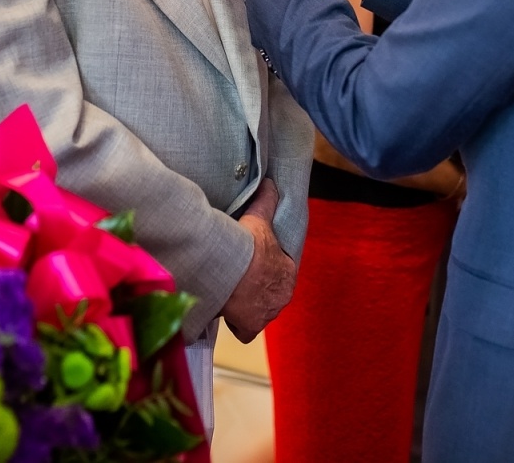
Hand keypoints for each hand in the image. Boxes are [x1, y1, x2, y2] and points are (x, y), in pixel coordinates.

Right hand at [220, 180, 295, 341]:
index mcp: (288, 275)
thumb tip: (270, 183)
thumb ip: (266, 202)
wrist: (230, 271)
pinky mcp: (250, 327)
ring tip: (230, 293)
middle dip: (256, 289)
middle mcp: (281, 299)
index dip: (267, 269)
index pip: (282, 274)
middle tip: (239, 279)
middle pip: (269, 295)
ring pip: (258, 312)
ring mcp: (267, 314)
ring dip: (246, 306)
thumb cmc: (248, 246)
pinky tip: (225, 313)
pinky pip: (245, 330)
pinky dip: (236, 324)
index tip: (254, 265)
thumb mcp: (258, 220)